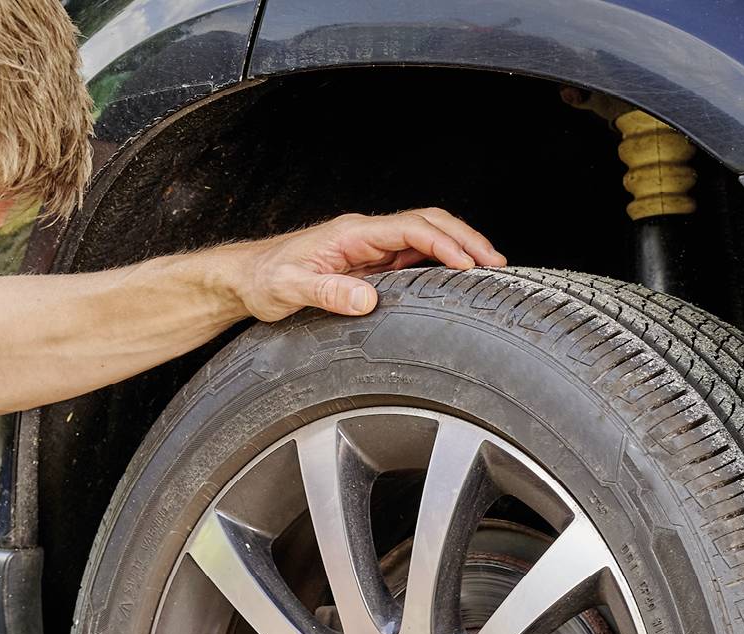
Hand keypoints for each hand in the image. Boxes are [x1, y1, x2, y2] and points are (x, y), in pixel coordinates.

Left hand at [232, 208, 505, 322]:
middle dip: (466, 240)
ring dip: (458, 249)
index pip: (411, 228)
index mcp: (351, 233)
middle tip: (497, 265)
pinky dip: (441, 262)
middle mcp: (365, 234)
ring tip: (489, 271)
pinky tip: (457, 279)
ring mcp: (369, 246)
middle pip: (428, 224)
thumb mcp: (291, 289)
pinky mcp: (369, 261)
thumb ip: (329, 292)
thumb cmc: (264, 279)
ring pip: (425, 237)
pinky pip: (413, 255)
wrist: (245, 277)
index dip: (445, 244)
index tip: (470, 264)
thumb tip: (368, 299)